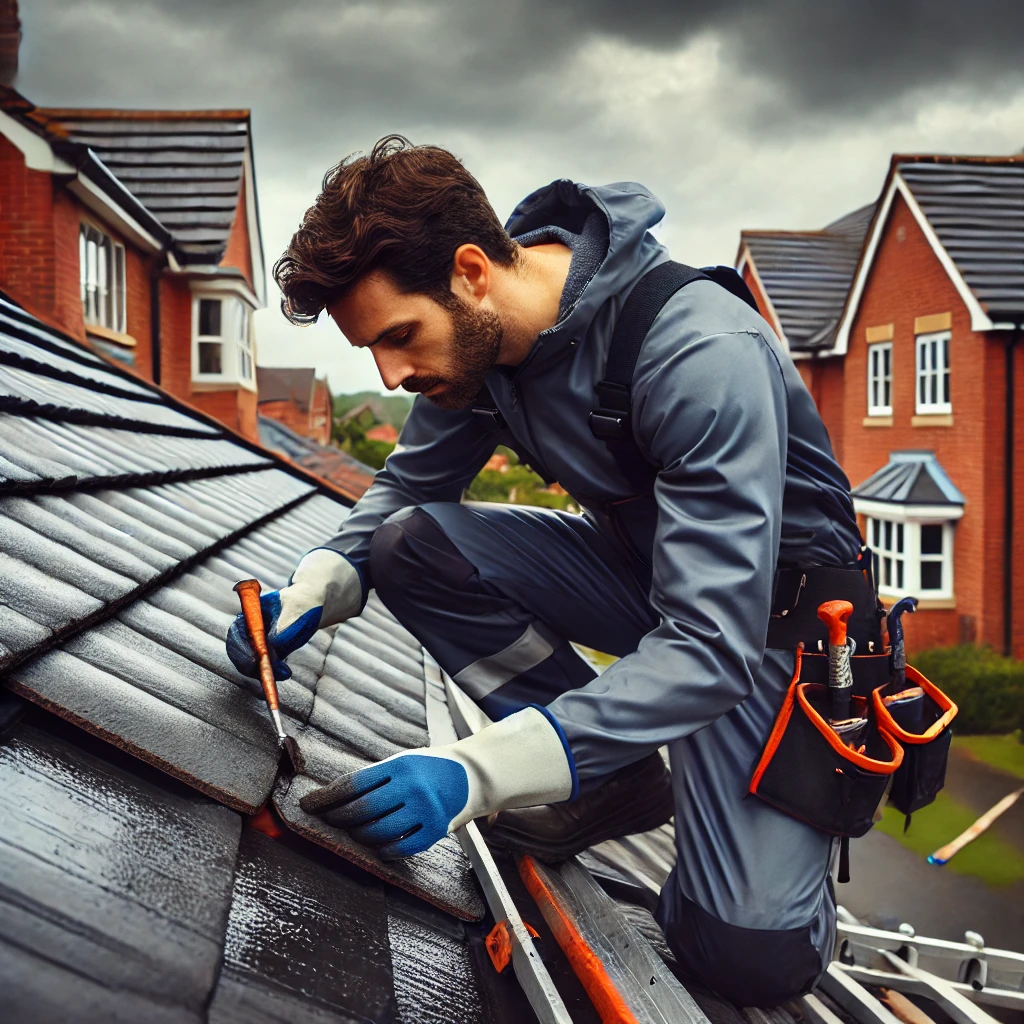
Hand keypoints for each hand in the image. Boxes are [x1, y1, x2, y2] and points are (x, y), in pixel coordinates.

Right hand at [225, 548, 362, 679]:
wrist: (308, 607)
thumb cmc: (302, 604)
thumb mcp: (297, 610)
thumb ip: (285, 625)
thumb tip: (272, 645)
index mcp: (249, 613)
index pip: (236, 633)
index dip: (242, 648)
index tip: (258, 659)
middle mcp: (246, 628)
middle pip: (236, 652)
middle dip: (251, 666)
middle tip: (270, 674)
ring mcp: (253, 642)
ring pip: (247, 664)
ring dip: (263, 672)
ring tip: (286, 672)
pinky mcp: (262, 653)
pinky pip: (259, 668)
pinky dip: (270, 674)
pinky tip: (285, 672)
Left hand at [299, 706, 576, 858]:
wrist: (473, 775)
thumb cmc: (430, 767)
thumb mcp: (404, 761)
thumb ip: (376, 778)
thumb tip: (334, 796)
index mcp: (400, 765)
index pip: (354, 784)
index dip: (327, 797)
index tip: (309, 804)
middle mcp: (412, 788)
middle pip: (362, 810)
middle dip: (338, 818)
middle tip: (328, 820)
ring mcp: (425, 811)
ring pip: (377, 831)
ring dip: (358, 835)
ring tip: (353, 831)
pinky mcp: (435, 831)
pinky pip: (399, 848)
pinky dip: (382, 850)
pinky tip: (376, 846)